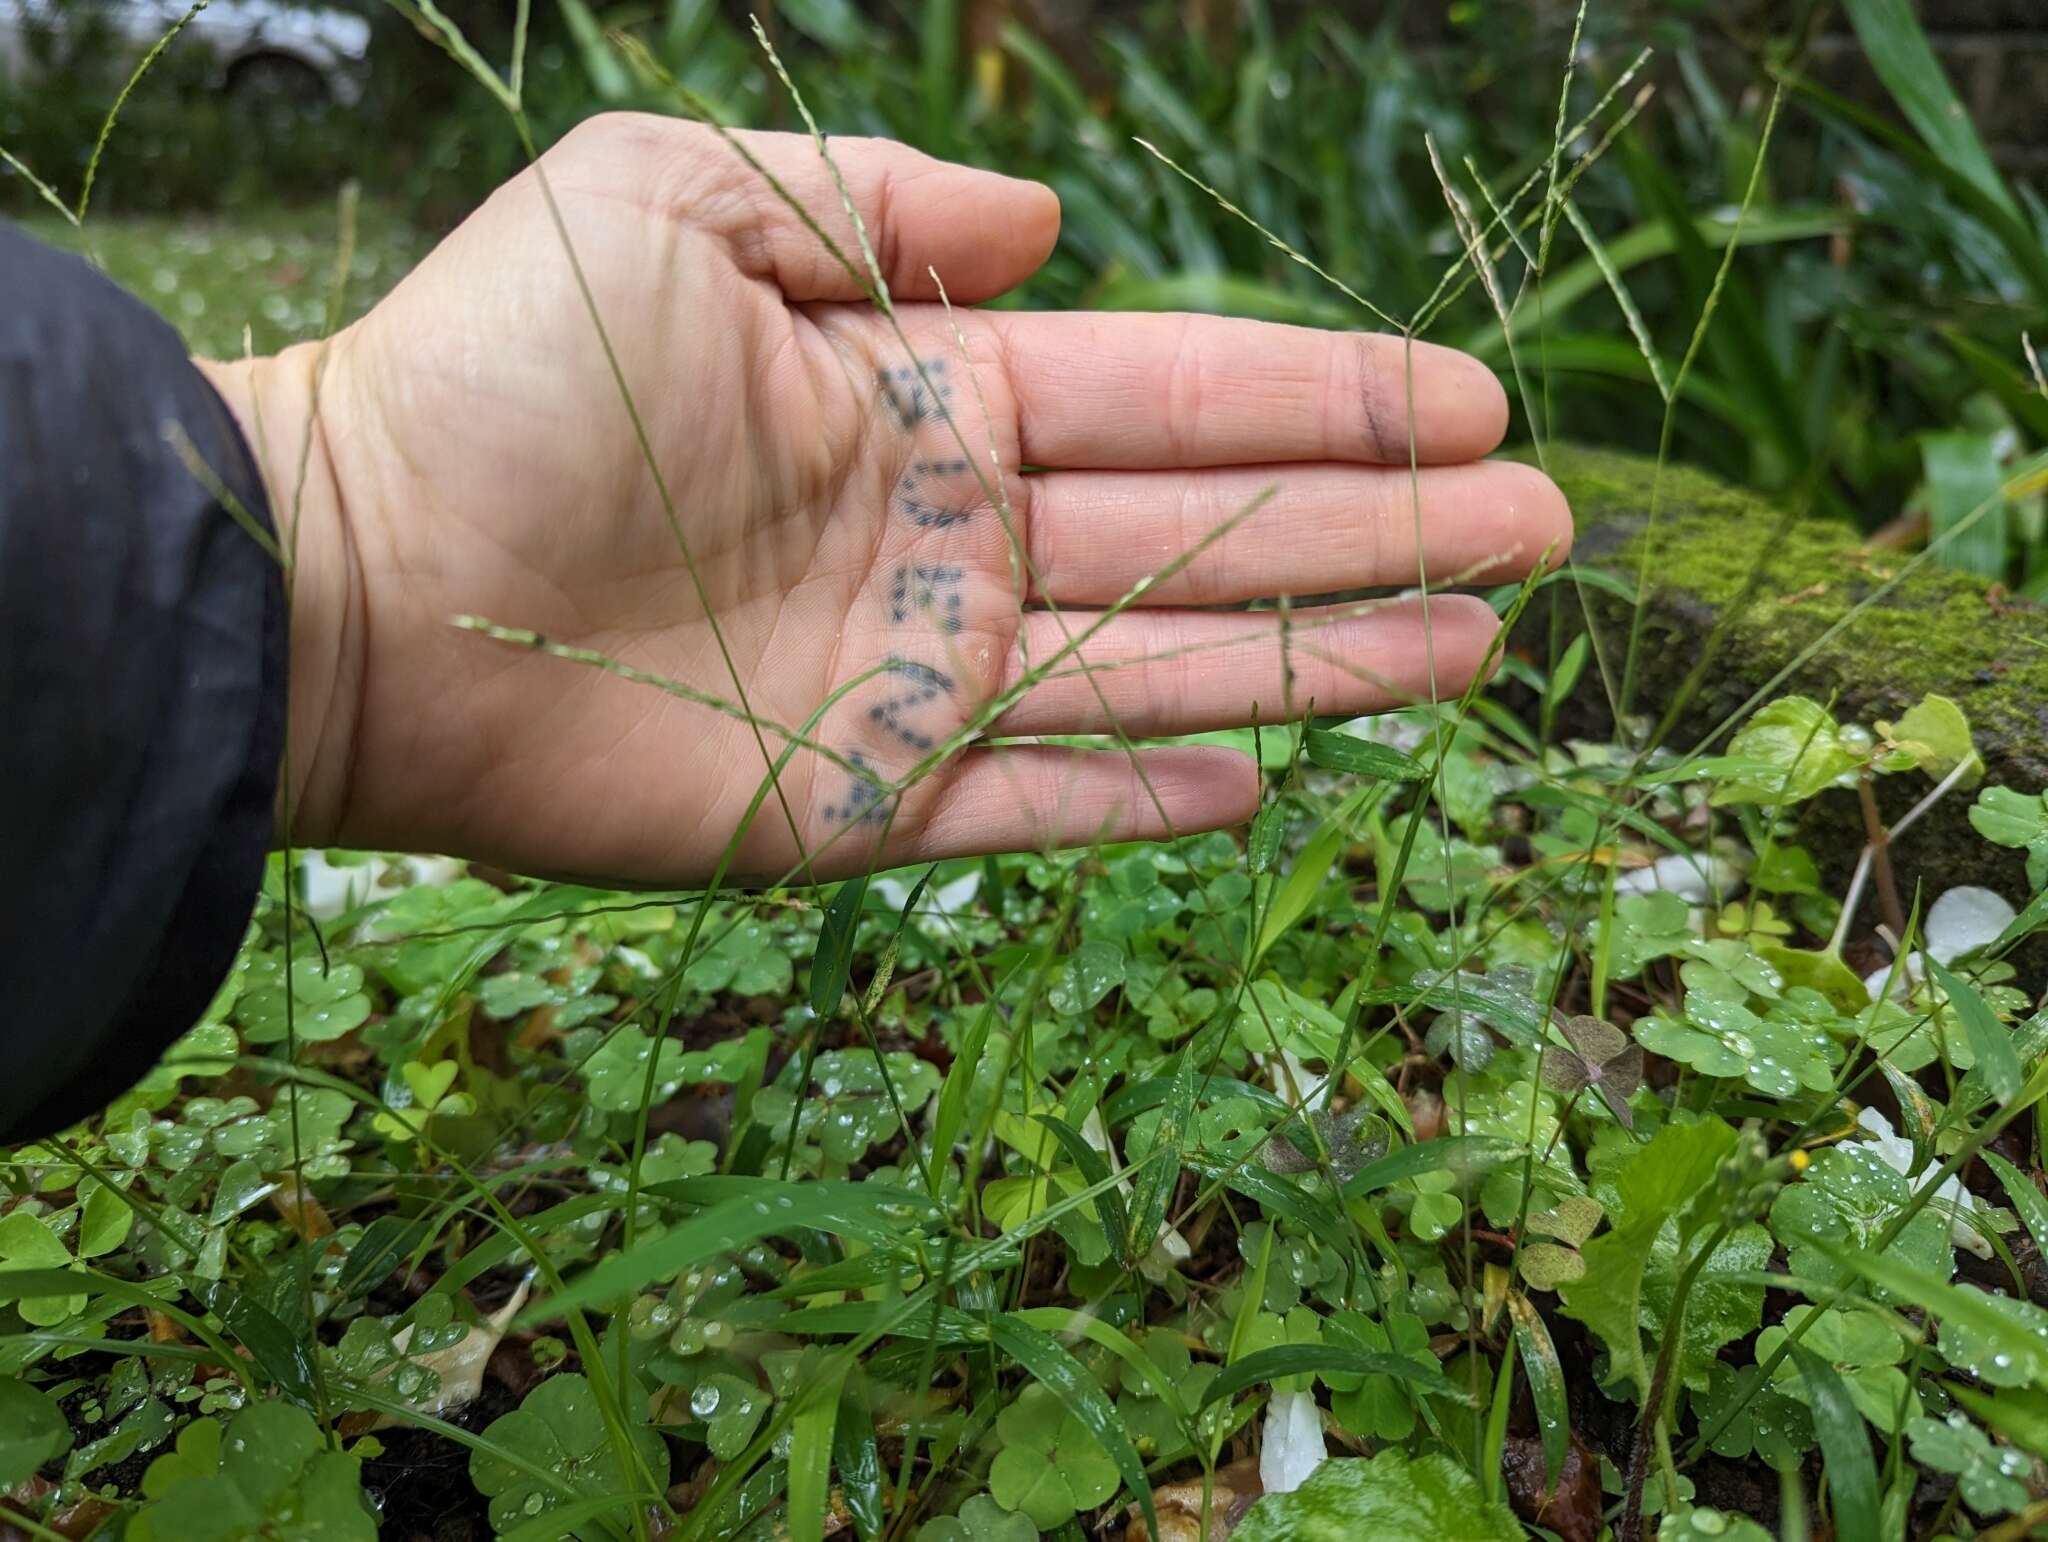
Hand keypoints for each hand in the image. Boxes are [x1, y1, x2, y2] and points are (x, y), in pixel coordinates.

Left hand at [202, 114, 1568, 884]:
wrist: (356, 580)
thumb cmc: (500, 372)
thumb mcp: (679, 195)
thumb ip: (870, 196)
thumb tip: (1047, 227)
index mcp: (925, 394)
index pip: (1175, 394)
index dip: (1326, 397)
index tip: (1467, 400)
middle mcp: (949, 538)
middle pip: (1211, 534)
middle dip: (1378, 527)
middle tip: (1543, 521)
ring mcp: (916, 678)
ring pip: (1164, 670)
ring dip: (1322, 658)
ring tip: (1479, 641)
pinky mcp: (861, 804)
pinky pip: (1041, 802)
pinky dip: (1149, 793)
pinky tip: (1269, 775)